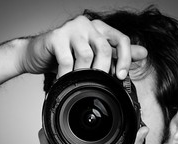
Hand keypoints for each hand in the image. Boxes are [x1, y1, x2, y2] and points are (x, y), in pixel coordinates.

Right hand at [20, 15, 146, 78]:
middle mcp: (87, 24)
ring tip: (78, 84)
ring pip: (86, 54)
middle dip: (103, 71)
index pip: (121, 39)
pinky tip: (64, 82)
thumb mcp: (92, 56)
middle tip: (97, 85)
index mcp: (99, 28)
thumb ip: (115, 54)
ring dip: (82, 75)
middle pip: (104, 48)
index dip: (125, 59)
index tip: (120, 76)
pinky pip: (66, 60)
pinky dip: (67, 75)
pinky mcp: (55, 37)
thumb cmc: (63, 56)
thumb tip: (143, 53)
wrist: (35, 54)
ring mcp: (71, 29)